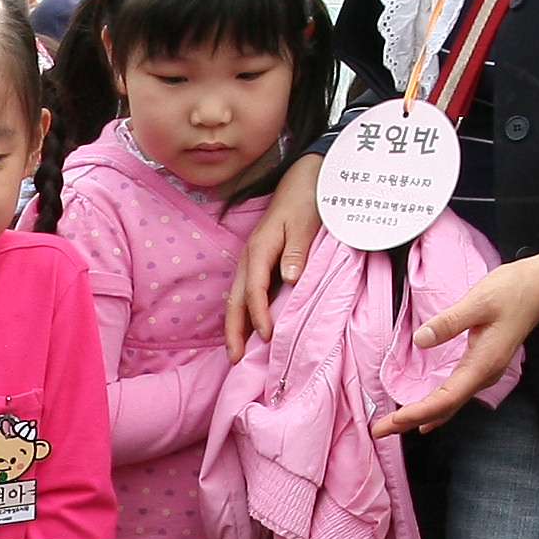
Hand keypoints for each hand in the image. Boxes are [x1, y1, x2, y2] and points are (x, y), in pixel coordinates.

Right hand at [227, 159, 327, 357]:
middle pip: (235, 299)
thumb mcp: (304, 223)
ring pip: (236, 298)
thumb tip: (288, 279)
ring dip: (235, 325)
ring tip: (236, 352)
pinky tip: (249, 328)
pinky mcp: (258, 262)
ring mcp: (251, 260)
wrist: (303, 179)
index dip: (258, 314)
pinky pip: (245, 292)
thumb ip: (296, 252)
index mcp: (259, 249)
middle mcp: (249, 257)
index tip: (267, 335)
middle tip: (234, 358)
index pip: (254, 289)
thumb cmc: (304, 201)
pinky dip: (244, 313)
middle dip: (233, 330)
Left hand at [369, 257, 538, 439]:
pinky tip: (427, 414)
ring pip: (450, 404)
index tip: (392, 421)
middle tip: (380, 430)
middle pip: (444, 408)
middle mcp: (484, 375)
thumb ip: (448, 323)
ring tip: (395, 425)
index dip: (417, 412)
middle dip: (410, 421)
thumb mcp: (477, 302)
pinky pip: (456, 394)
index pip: (445, 399)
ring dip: (422, 415)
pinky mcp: (483, 365)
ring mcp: (485, 372)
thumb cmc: (513, 292)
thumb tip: (421, 340)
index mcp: (482, 365)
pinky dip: (437, 407)